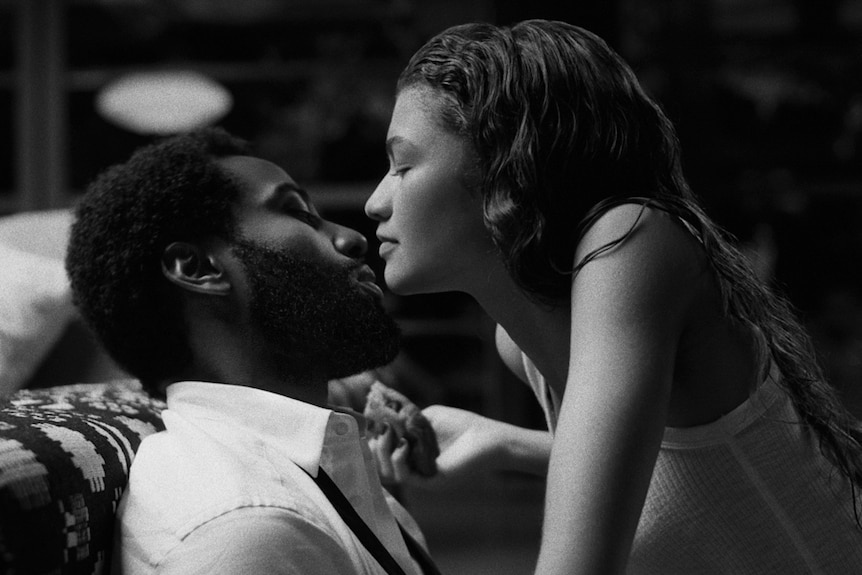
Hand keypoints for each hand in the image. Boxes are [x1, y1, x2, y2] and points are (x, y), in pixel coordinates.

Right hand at [369, 405, 508, 489]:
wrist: (487, 438)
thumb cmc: (462, 425)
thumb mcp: (429, 416)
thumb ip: (407, 418)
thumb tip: (386, 419)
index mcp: (413, 452)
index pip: (384, 453)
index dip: (373, 442)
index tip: (368, 429)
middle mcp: (414, 466)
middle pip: (381, 466)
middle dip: (375, 448)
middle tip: (380, 432)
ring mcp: (421, 476)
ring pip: (389, 473)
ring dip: (383, 453)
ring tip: (390, 436)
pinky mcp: (430, 481)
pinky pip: (405, 477)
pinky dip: (399, 461)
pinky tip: (403, 447)